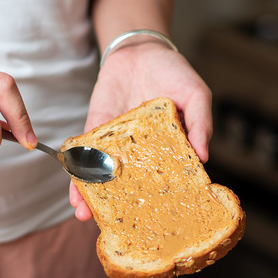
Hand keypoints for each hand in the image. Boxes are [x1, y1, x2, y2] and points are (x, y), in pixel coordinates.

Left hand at [70, 43, 212, 220]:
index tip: (155, 225)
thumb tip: (204, 157)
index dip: (159, 203)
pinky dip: (77, 172)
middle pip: (130, 187)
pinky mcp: (95, 132)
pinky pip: (84, 156)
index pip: (164, 182)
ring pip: (103, 176)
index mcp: (168, 151)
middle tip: (113, 227)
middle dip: (120, 208)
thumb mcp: (197, 95)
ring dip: (93, 196)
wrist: (140, 50)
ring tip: (85, 215)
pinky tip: (73, 190)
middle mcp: (141, 154)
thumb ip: (201, 124)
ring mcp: (116, 145)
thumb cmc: (174, 73)